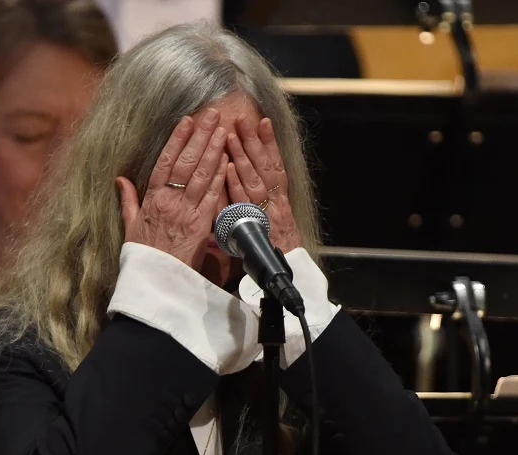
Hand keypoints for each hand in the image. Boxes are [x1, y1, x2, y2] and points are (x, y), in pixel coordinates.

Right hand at [117, 109, 228, 269]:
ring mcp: (187, 212)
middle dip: (200, 136)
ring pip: (201, 175)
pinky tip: (227, 160)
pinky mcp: (201, 225)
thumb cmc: (142, 256)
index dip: (177, 139)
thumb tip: (121, 179)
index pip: (165, 162)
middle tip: (213, 114)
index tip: (187, 120)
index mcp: (152, 200)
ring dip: (213, 150)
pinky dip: (220, 177)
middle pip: (187, 162)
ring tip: (223, 129)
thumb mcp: (130, 227)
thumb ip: (128, 201)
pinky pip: (212, 197)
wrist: (155, 282)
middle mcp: (170, 201)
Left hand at [225, 115, 301, 252]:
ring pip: (254, 178)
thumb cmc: (277, 251)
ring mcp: (267, 212)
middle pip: (264, 165)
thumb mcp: (269, 225)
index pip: (274, 164)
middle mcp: (276, 202)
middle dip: (253, 140)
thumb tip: (241, 190)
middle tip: (243, 118)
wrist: (288, 273)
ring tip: (233, 134)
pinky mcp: (257, 225)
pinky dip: (236, 185)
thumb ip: (256, 208)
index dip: (268, 143)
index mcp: (279, 199)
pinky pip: (245, 202)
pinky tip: (228, 169)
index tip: (263, 122)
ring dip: (243, 155)